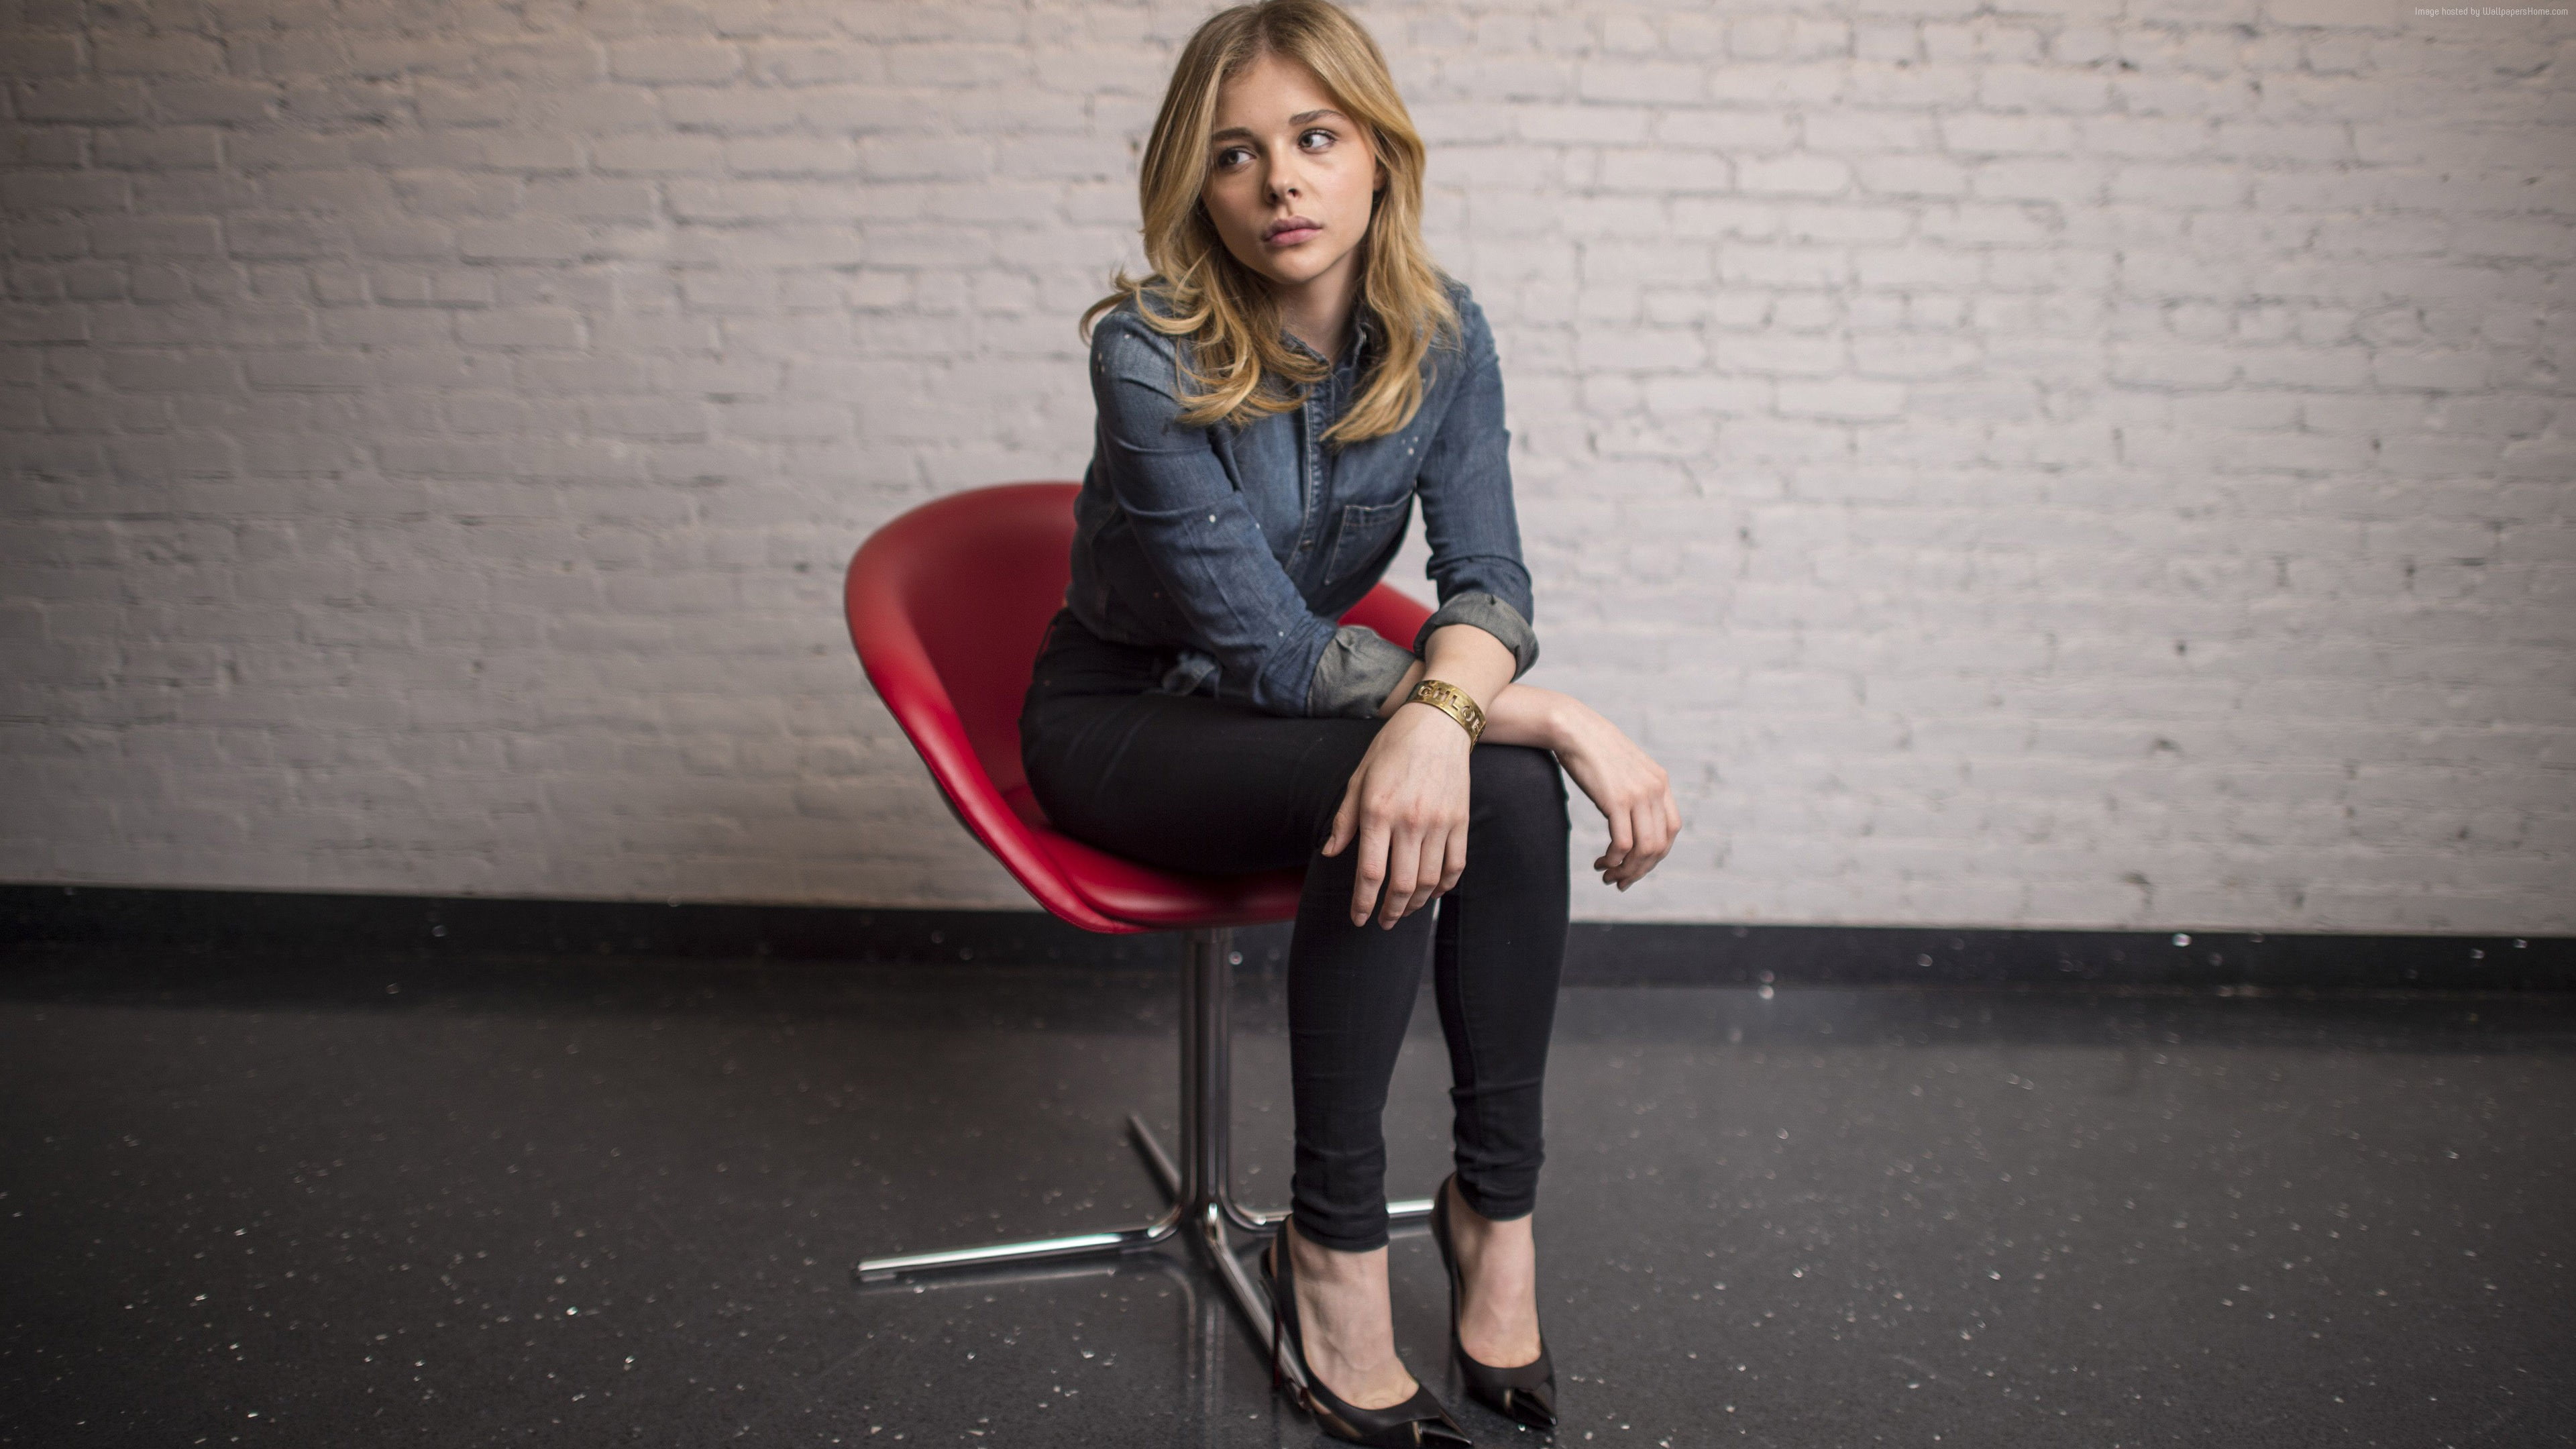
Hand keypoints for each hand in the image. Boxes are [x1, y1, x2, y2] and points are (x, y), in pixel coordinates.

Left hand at [1321, 702, 1473, 927]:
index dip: (1362, 902)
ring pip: (1429, 881)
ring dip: (1416, 904)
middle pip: (1402, 885)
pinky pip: (1455, 865)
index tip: (1358, 919)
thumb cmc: (1392, 748)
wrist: (1438, 723)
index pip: (1370, 872)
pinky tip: (1433, 892)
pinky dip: (1444, 886)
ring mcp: (1439, 822)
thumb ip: (1345, 819)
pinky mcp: (1460, 820)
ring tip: (1405, 910)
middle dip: (1390, 912)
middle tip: (1383, 922)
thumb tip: (1329, 852)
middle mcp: (1410, 821)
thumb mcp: (1359, 778)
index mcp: (1378, 811)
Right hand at [1550, 703, 1679, 890]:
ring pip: (1644, 849)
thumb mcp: (1625, 769)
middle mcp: (1655, 789)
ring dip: (1627, 869)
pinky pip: (1623, 843)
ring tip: (1609, 876)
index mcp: (1660, 782)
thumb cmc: (1593, 749)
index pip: (1672, 830)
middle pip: (1660, 845)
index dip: (1656, 855)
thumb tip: (1631, 817)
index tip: (1637, 866)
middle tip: (1621, 881)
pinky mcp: (1616, 800)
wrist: (1574, 728)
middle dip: (1641, 869)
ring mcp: (1638, 794)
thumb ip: (1636, 790)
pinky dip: (1614, 859)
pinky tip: (1602, 862)